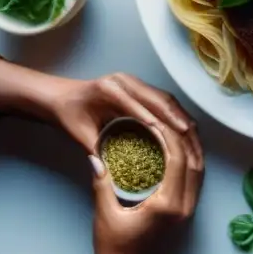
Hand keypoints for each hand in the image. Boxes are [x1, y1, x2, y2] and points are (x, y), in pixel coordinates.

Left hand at [43, 73, 194, 154]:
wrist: (61, 97)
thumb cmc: (68, 114)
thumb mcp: (79, 134)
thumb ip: (95, 150)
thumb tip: (107, 172)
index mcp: (109, 89)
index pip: (138, 106)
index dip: (156, 122)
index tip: (171, 137)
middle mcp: (125, 80)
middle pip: (159, 98)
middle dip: (176, 118)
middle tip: (189, 136)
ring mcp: (134, 81)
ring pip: (165, 97)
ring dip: (180, 115)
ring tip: (191, 133)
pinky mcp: (139, 86)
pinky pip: (163, 98)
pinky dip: (176, 112)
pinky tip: (184, 125)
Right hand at [90, 121, 203, 253]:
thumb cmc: (112, 245)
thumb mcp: (105, 212)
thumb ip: (103, 183)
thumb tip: (96, 155)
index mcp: (167, 205)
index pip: (178, 161)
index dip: (171, 137)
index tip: (158, 121)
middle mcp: (183, 207)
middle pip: (194, 163)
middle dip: (185, 138)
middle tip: (173, 119)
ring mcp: (187, 210)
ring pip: (199, 171)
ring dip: (192, 149)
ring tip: (179, 129)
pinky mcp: (185, 212)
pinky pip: (195, 180)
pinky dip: (190, 161)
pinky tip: (180, 150)